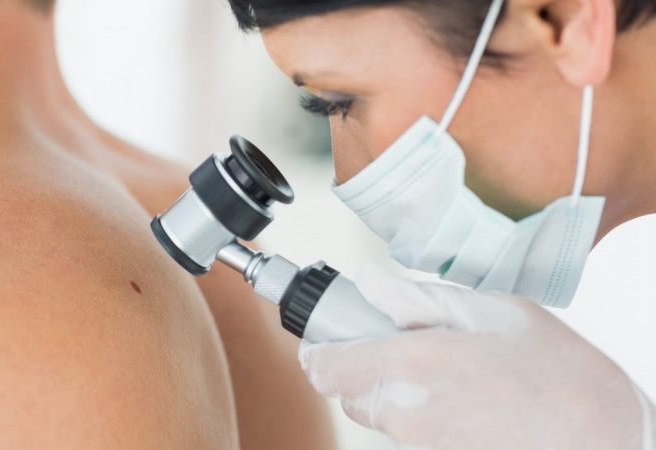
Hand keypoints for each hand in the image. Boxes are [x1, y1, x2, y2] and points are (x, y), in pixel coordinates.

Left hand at [299, 263, 654, 449]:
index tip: (325, 338)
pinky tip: (458, 395)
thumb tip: (369, 283)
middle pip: (349, 393)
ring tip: (442, 368)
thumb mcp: (488, 311)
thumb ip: (416, 298)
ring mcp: (421, 444)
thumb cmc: (553, 368)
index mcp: (411, 363)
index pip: (326, 368)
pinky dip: (418, 412)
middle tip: (398, 343)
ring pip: (379, 414)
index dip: (319, 351)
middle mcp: (406, 410)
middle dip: (361, 367)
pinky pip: (408, 433)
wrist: (600, 433)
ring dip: (392, 390)